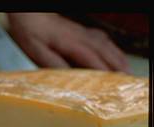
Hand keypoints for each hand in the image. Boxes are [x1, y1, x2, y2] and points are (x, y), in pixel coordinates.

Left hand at [7, 13, 129, 72]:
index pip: (90, 57)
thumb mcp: (35, 51)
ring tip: (126, 71)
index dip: (102, 70)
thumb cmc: (30, 32)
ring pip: (106, 44)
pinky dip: (112, 49)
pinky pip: (102, 40)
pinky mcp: (82, 31)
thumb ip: (52, 63)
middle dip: (116, 65)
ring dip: (117, 58)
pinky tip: (115, 56)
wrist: (30, 14)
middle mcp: (80, 36)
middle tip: (126, 79)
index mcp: (69, 42)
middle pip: (104, 51)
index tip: (111, 82)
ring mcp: (83, 32)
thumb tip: (66, 76)